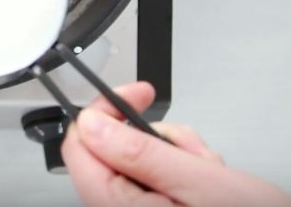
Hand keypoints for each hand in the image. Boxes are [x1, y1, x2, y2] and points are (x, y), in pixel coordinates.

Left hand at [61, 82, 290, 206]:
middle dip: (156, 137)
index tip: (134, 95)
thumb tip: (92, 125)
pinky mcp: (159, 205)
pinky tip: (211, 178)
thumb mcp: (199, 182)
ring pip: (142, 156)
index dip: (102, 112)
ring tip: (210, 170)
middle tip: (189, 147)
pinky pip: (160, 171)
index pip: (80, 146)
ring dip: (178, 152)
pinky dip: (186, 165)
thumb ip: (140, 152)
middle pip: (113, 149)